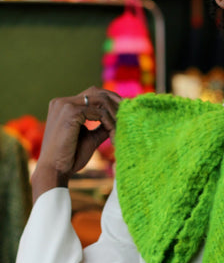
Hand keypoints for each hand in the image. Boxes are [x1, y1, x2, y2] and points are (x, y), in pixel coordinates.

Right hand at [32, 87, 121, 201]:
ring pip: (100, 100)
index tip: (126, 112)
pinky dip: (110, 122)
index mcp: (63, 105)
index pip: (92, 94)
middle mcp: (62, 101)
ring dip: (114, 114)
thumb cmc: (70, 157)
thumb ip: (101, 127)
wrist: (55, 170)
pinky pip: (98, 112)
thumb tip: (117, 121)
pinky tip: (113, 135)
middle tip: (130, 114)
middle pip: (97, 92)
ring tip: (122, 128)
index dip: (110, 101)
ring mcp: (65, 105)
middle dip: (116, 102)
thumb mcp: (90, 138)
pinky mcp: (70, 112)